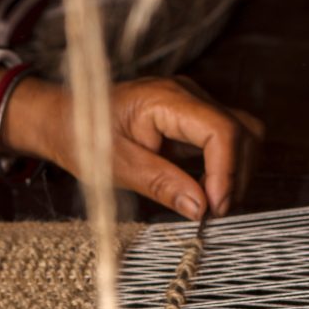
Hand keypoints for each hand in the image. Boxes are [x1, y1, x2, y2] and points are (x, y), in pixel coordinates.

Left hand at [6, 76, 263, 218]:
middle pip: (242, 131)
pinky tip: (205, 194)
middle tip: (213, 213)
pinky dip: (225, 171)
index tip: (214, 209)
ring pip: (242, 136)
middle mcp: (188, 95)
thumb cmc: (84, 137)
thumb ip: (162, 185)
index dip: (226, 172)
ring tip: (210, 206)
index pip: (220, 130)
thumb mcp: (117, 167)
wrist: (65, 119)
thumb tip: (201, 208)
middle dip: (236, 176)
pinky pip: (226, 143)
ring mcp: (194, 105)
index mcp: (167, 99)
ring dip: (235, 174)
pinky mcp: (193, 121)